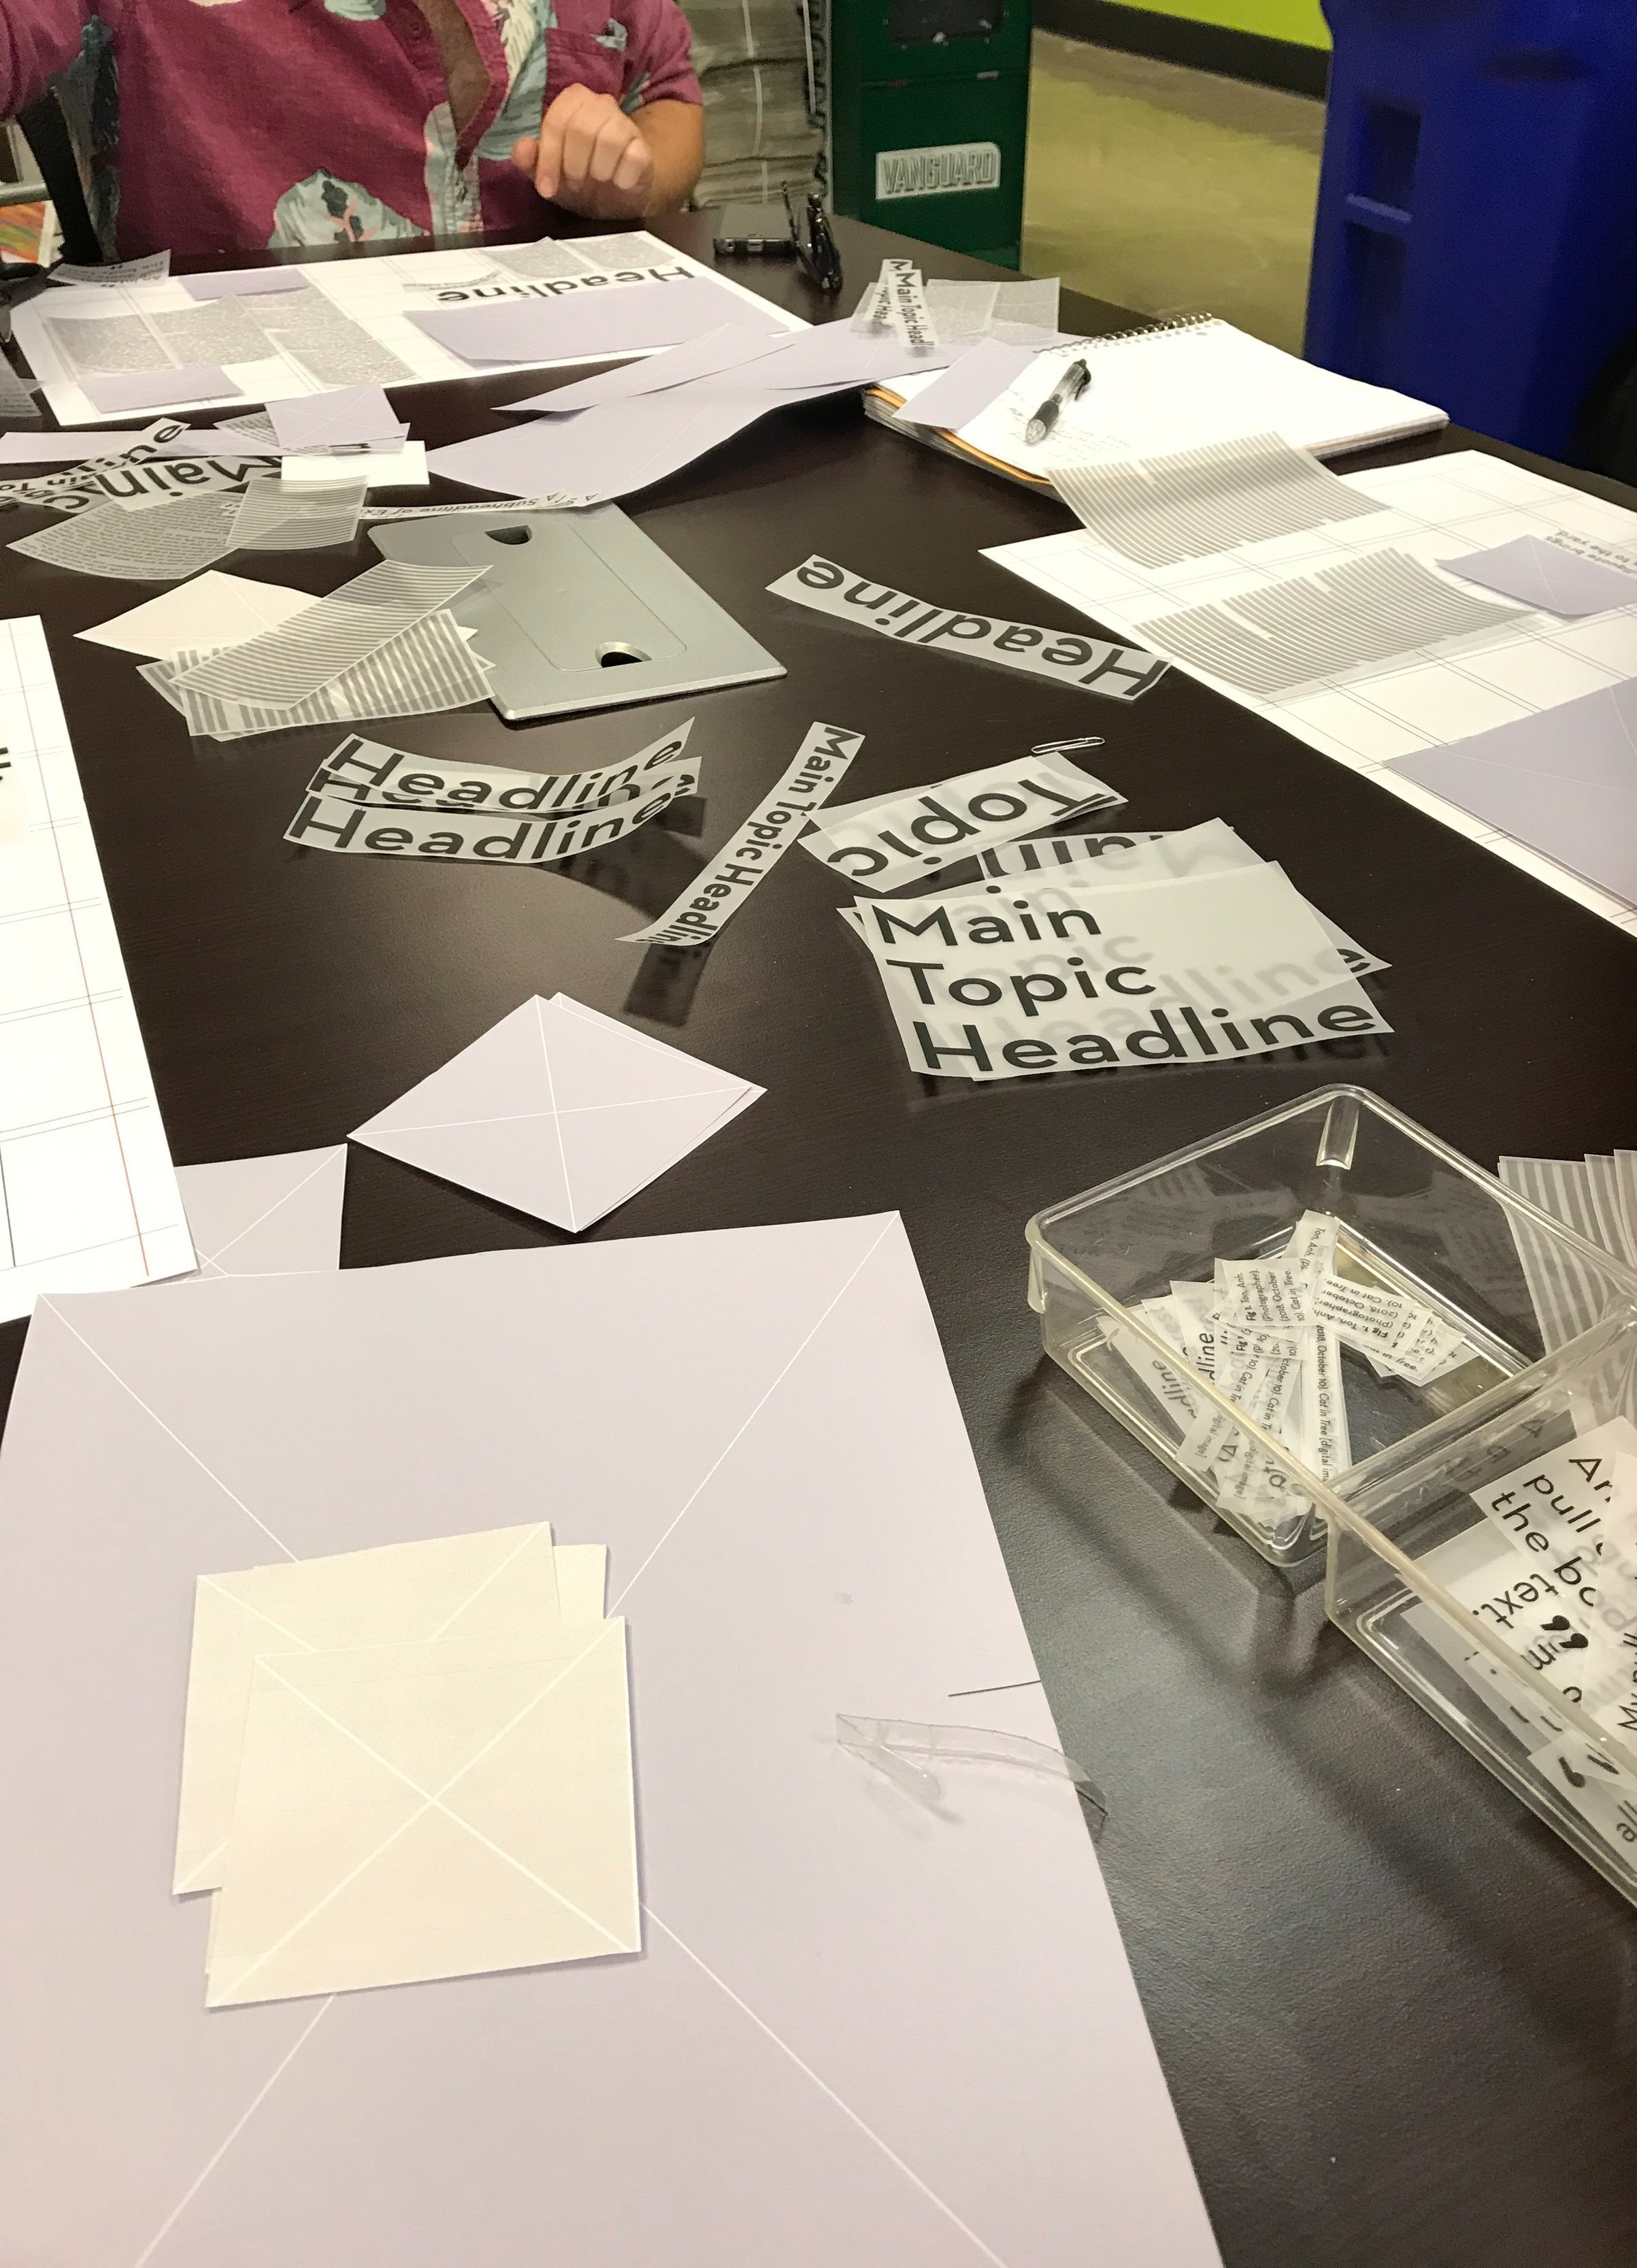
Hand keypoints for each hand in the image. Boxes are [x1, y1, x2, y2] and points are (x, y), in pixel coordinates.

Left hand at [512, 86, 656, 217]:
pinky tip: (620, 183)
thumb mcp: (551, 175)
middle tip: (575, 184)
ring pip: (610, 139)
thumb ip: (531, 162)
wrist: (618, 196)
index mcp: (573, 102)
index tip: (547, 188)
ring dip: (598, 170)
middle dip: (573, 164)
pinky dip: (622, 178)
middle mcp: (600, 104)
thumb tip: (521, 149)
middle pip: (581, 127)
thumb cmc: (582, 179)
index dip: (549, 157)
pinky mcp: (643, 147)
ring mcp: (625, 123)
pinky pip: (633, 157)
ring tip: (598, 180)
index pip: (556, 120)